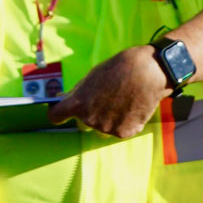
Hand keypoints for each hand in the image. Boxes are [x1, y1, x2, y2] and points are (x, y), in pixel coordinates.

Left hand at [49, 45, 167, 137]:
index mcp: (77, 104)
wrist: (147, 72)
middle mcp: (88, 120)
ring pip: (104, 128)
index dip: (58, 114)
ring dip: (110, 119)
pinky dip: (126, 122)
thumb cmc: (119, 69)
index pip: (55, 116)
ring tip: (123, 102)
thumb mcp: (92, 77)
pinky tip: (132, 107)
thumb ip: (79, 93)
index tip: (62, 112)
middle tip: (106, 101)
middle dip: (90, 115)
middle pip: (84, 123)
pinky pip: (120, 130)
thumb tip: (65, 100)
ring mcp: (106, 128)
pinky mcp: (123, 133)